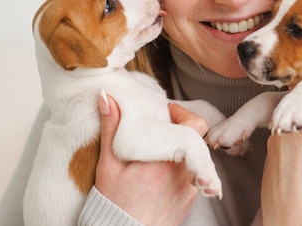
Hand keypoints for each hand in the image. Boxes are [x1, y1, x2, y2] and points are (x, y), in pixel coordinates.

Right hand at [94, 94, 207, 225]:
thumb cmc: (114, 204)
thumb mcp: (108, 164)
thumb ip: (111, 128)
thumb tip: (107, 97)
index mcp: (167, 160)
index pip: (194, 125)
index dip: (182, 114)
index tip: (165, 113)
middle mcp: (185, 174)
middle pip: (195, 139)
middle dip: (179, 130)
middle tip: (159, 129)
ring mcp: (190, 189)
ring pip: (194, 157)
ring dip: (179, 150)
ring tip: (156, 150)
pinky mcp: (189, 200)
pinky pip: (191, 175)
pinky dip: (179, 167)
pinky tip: (158, 170)